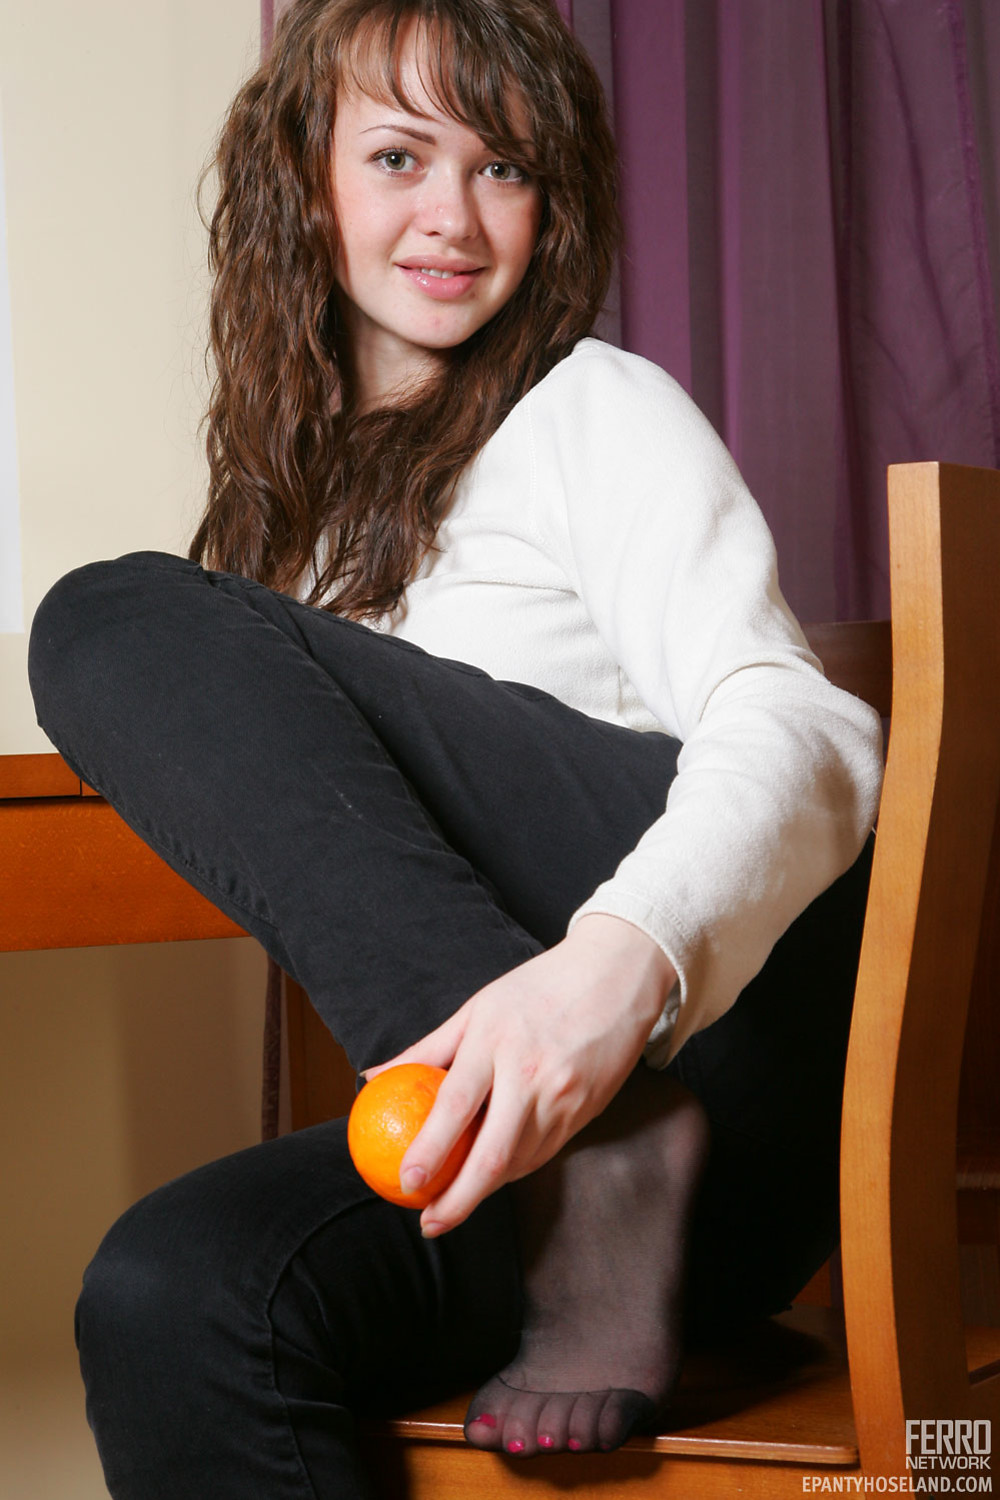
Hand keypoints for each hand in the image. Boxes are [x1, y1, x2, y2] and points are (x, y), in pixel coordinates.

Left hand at [365, 914, 676, 1235]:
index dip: (430, 1150)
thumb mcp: (477, 1008)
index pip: (456, 1105)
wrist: (617, 975)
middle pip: (492, 1153)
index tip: (406, 1182)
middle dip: (458, 1200)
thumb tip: (373, 1077)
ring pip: (520, 1161)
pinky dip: (515, 1169)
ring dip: (485, 1189)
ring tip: (454, 1203)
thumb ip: (427, 1048)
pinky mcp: (586, 1111)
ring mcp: (563, 1096)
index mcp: (496, 1041)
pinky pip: (544, 1152)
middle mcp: (530, 1073)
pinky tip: (493, 1174)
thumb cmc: (539, 987)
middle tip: (429, 1223)